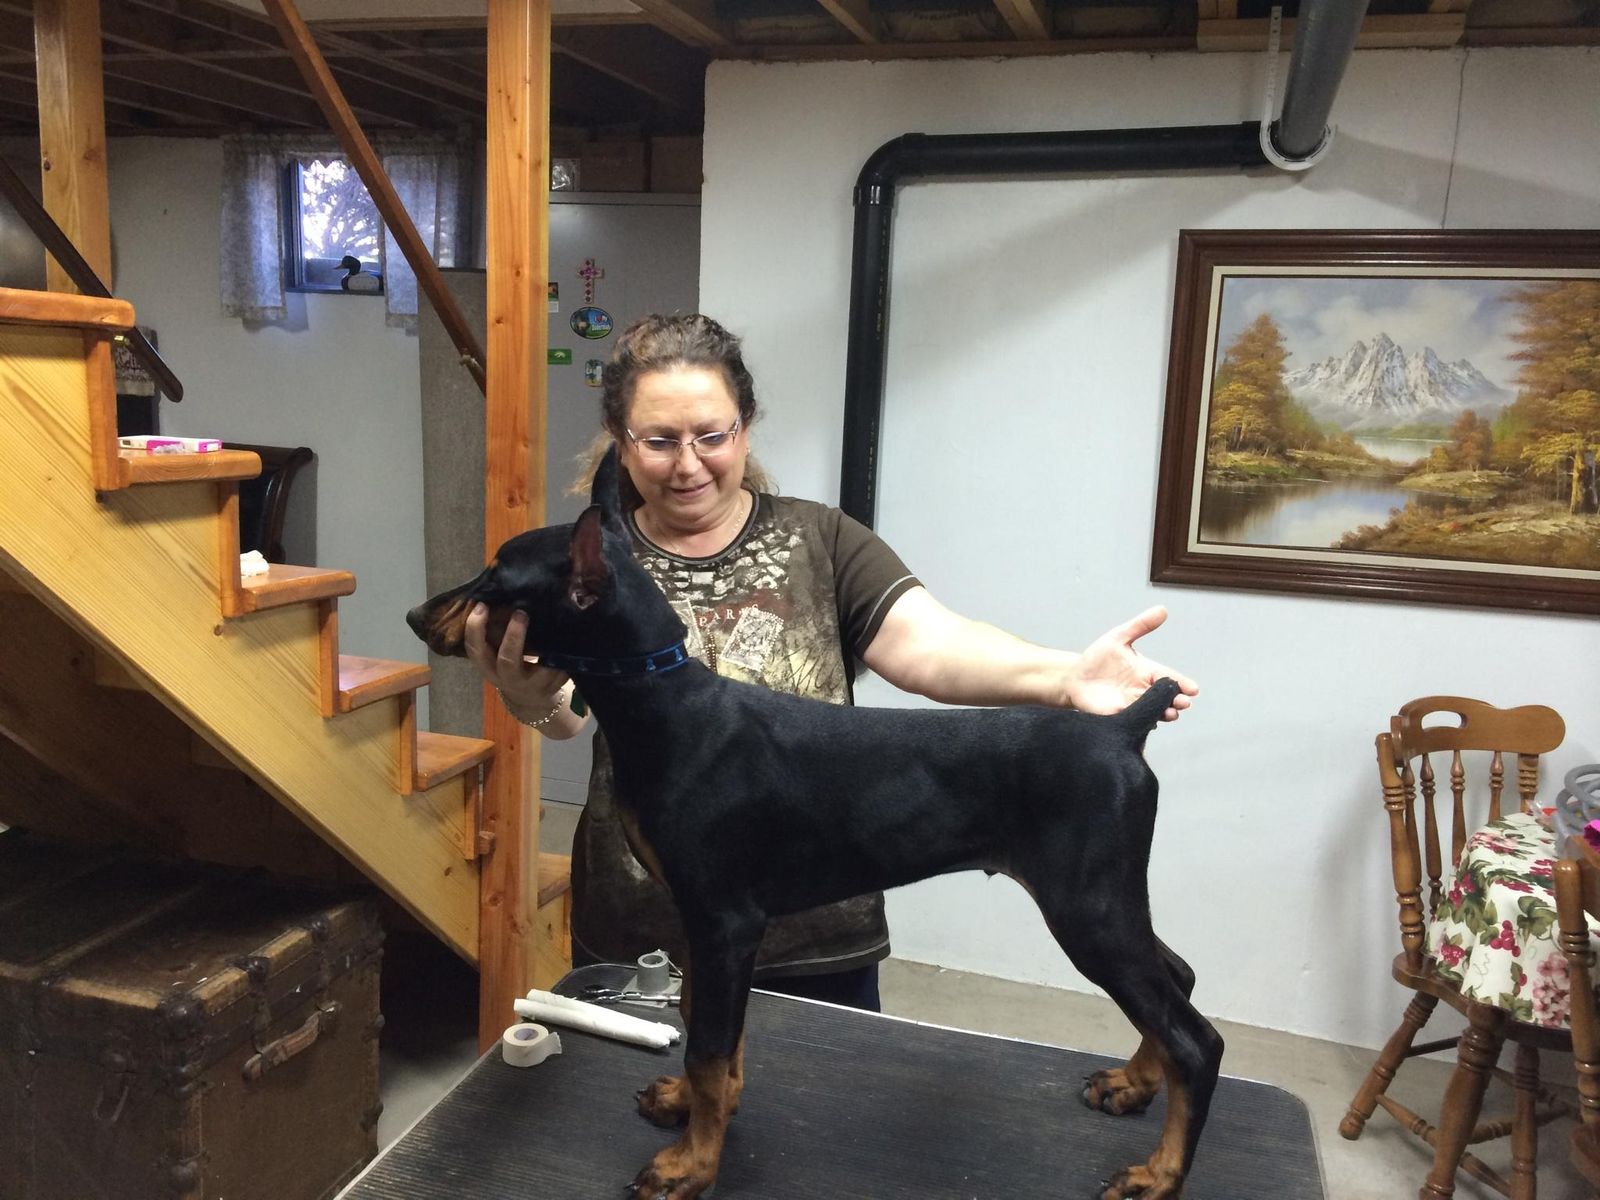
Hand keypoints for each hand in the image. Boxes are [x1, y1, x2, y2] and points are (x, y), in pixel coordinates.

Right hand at [463, 604, 569, 715]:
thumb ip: (497, 631)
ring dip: (551, 646)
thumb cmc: (511, 665)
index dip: (475, 628)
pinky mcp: (553, 687)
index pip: (475, 649)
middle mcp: (508, 678)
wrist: (530, 699)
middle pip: (507, 659)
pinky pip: (562, 670)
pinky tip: (572, 639)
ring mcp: (532, 685)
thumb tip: (501, 594)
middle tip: (520, 613)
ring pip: (543, 667)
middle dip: (514, 636)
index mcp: (489, 667)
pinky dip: (567, 654)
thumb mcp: (499, 653)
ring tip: (557, 623)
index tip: (482, 605)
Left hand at [1065, 606, 1197, 721]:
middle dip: (1177, 701)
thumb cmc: (1098, 658)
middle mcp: (1144, 690)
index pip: (1169, 678)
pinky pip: (1135, 722)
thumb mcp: (1119, 637)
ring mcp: (1133, 704)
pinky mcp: (1119, 716)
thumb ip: (1140, 626)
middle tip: (1183, 703)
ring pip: (1154, 712)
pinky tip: (1150, 723)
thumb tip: (1162, 609)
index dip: (1182, 684)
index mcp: (1147, 671)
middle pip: (1166, 698)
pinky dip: (1144, 723)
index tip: (1194, 689)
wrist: (1074, 677)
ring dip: (1164, 714)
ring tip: (1170, 714)